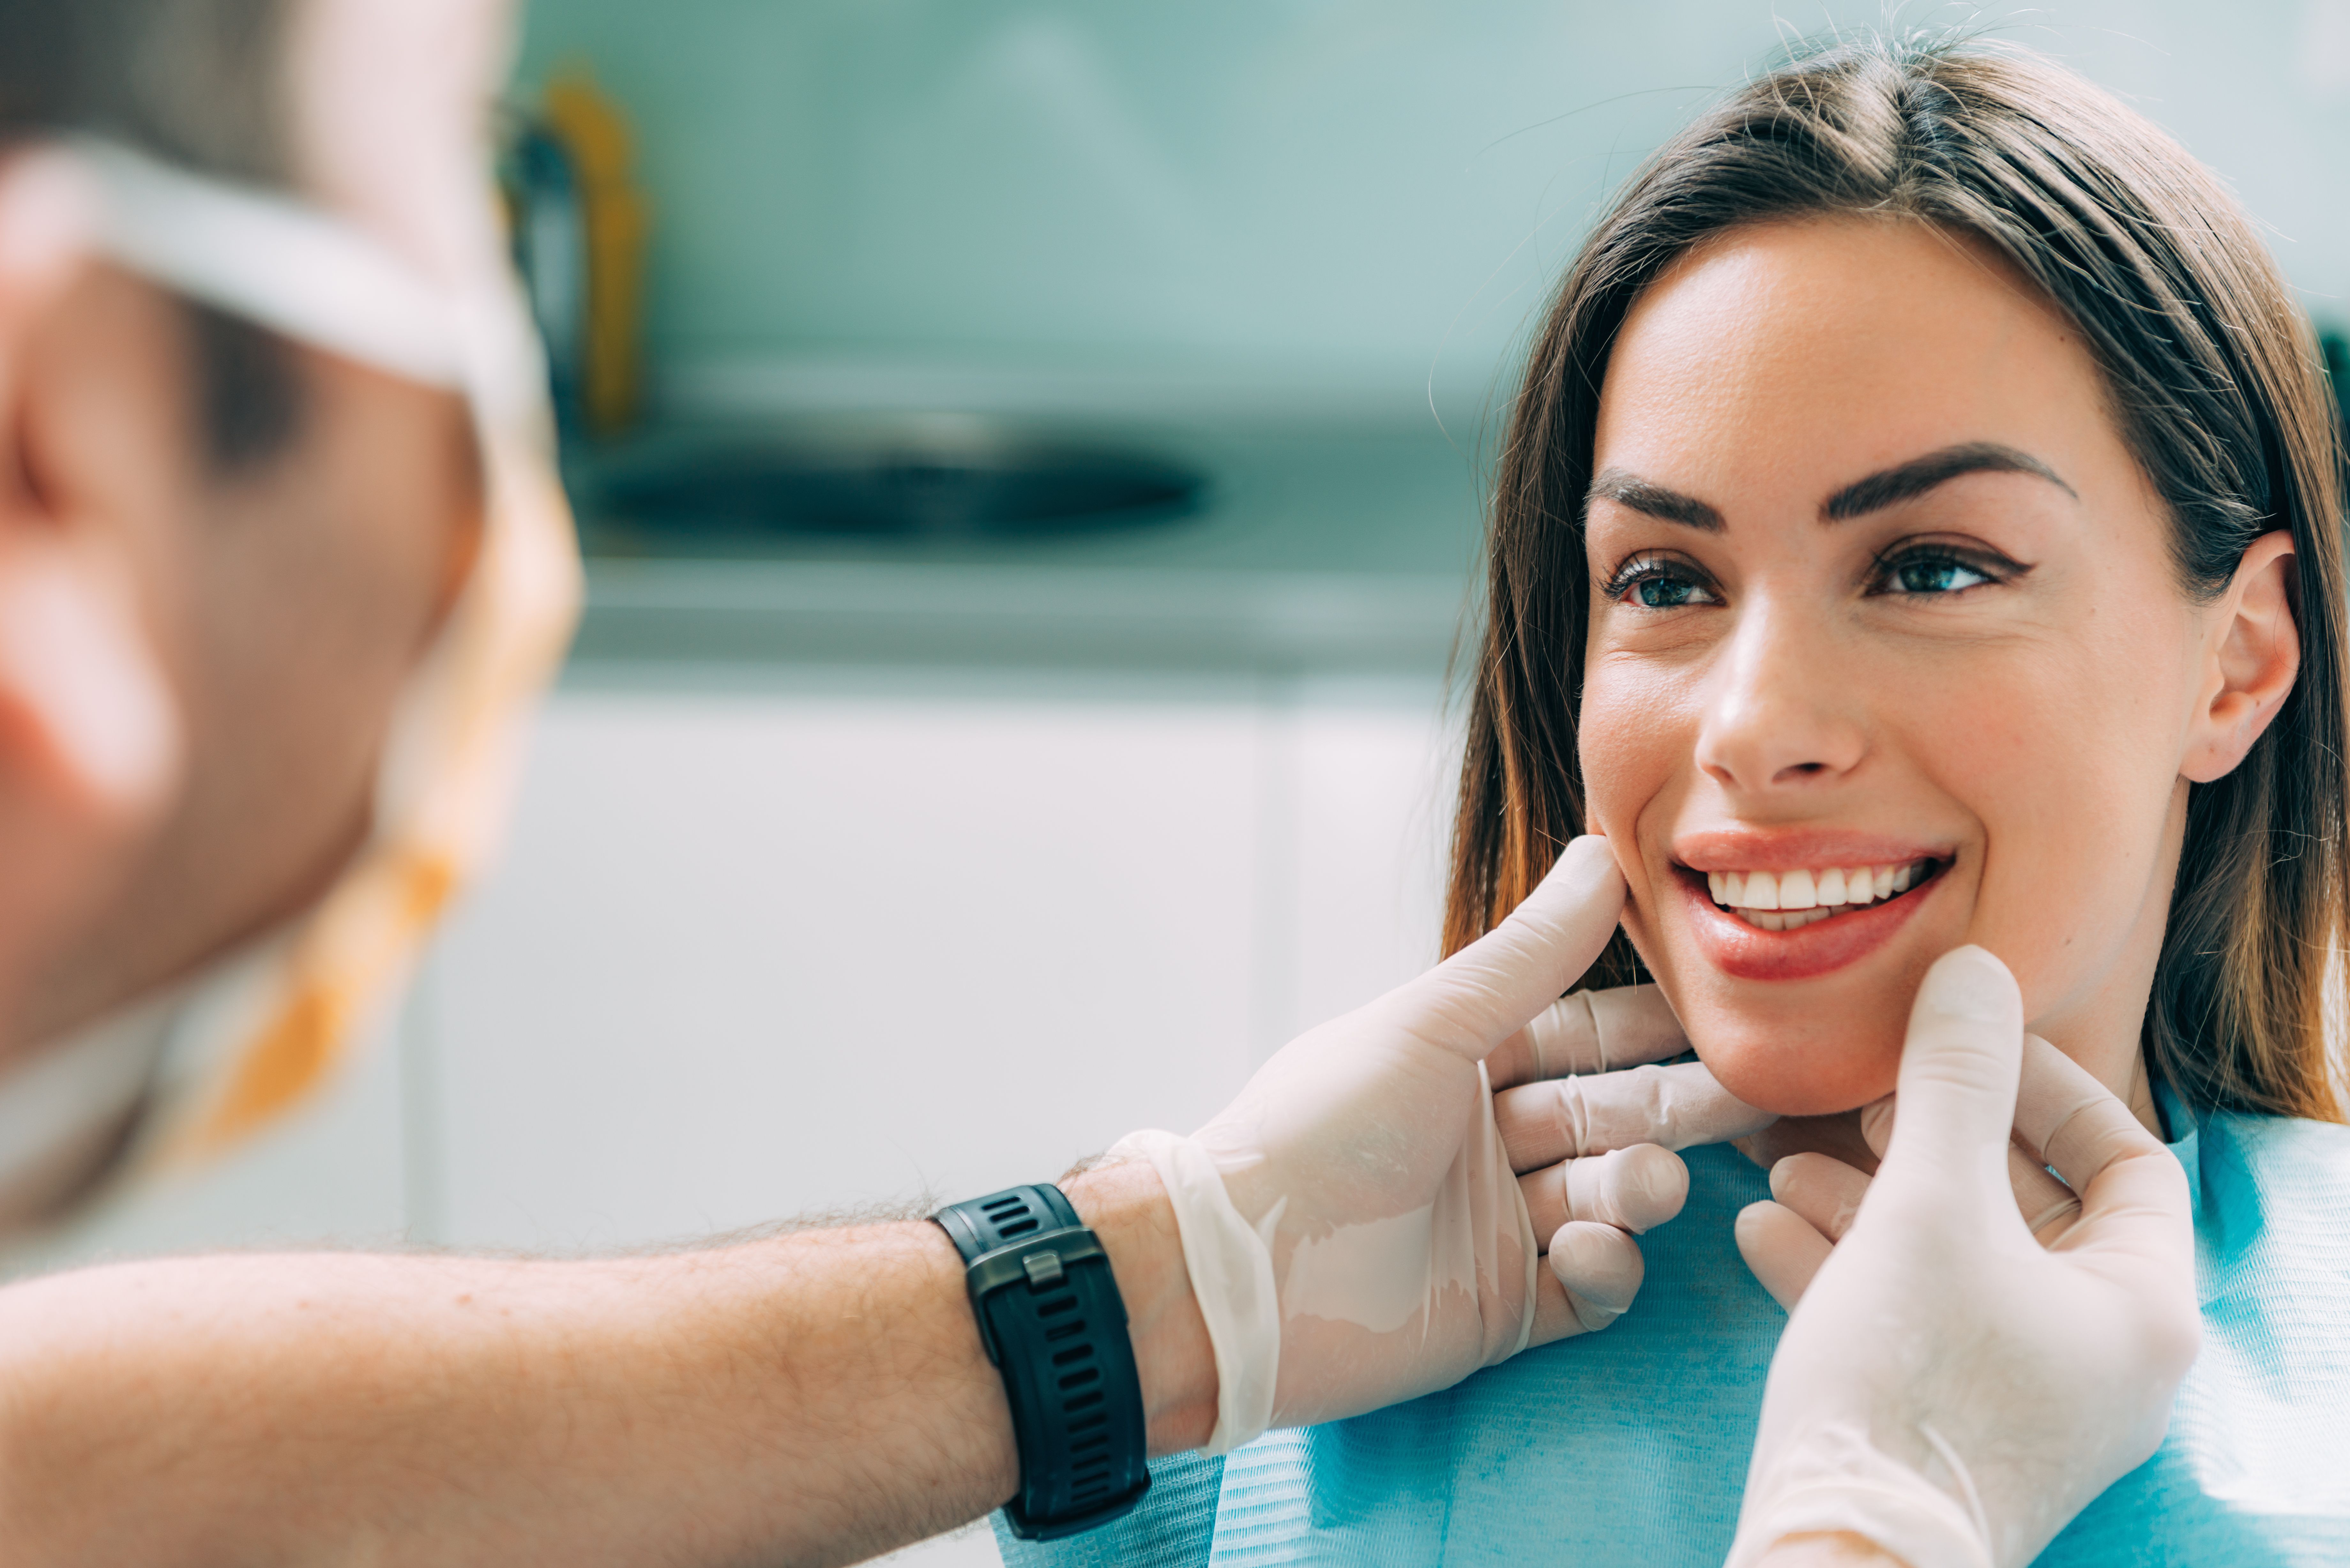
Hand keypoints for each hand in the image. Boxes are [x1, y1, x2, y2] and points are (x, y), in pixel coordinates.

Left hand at [1114, 836, 1770, 1453]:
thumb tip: (1603, 853)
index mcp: (1461, 1064)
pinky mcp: (1500, 1311)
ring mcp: (1496, 1229)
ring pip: (1607, 1199)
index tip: (1729, 1012)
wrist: (1243, 1270)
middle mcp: (1483, 1142)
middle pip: (1610, 1116)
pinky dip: (1607, 1269)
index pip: (1583, 1036)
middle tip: (1755, 1096)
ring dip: (1639, 1189)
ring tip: (1643, 1186)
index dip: (1654, 1027)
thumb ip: (1528, 954)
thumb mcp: (1430, 1025)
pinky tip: (1597, 1250)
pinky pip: (1586, 1289)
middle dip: (1678, 1107)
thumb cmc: (1319, 1128)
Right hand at [1728, 948, 2198, 1567]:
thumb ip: (1951, 1081)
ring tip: (1783, 1160)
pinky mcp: (1945, 1420)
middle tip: (1857, 1101)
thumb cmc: (1909, 1380)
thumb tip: (1972, 971)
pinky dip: (1843, 1265)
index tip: (1958, 1048)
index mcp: (2137, 1308)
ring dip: (1867, 1198)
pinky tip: (1763, 1227)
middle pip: (2026, 1207)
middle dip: (1927, 1141)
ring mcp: (2020, 1394)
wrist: (1840, 1550)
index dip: (2044, 1086)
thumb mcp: (1927, 1202)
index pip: (2127, 1160)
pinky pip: (1908, 1317)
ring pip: (1953, 1260)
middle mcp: (2096, 1356)